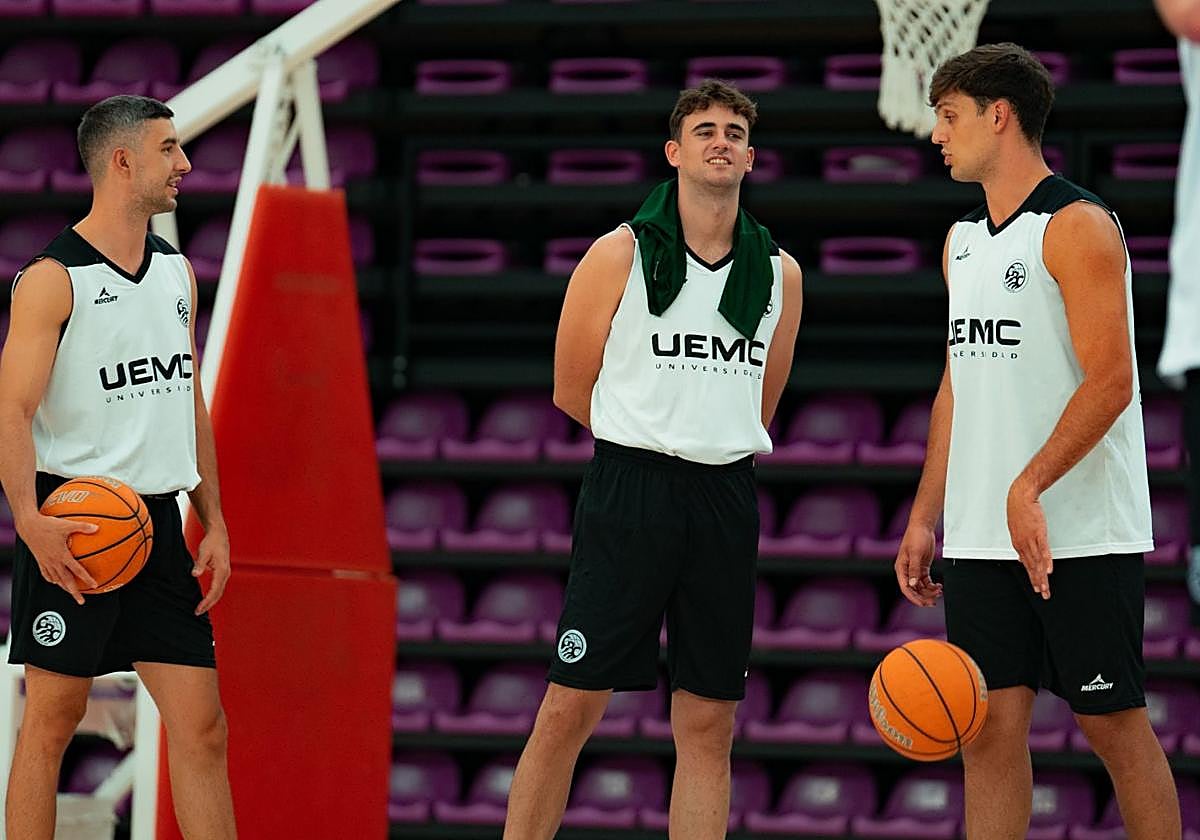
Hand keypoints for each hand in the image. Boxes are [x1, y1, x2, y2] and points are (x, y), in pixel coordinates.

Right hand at [17, 513, 98, 604]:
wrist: (28, 527)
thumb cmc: (48, 525)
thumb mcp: (67, 525)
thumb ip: (83, 527)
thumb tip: (98, 527)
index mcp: (62, 555)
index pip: (76, 570)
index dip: (86, 578)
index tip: (94, 585)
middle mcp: (54, 562)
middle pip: (66, 581)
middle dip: (74, 592)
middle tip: (81, 601)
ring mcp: (45, 563)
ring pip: (56, 580)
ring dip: (64, 588)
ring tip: (71, 593)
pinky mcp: (40, 561)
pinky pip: (46, 575)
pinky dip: (52, 580)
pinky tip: (56, 582)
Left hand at [193, 525, 230, 614]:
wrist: (219, 534)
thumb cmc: (211, 543)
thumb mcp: (203, 552)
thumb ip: (199, 564)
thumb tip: (195, 574)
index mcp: (222, 570)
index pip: (214, 591)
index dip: (206, 601)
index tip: (198, 608)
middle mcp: (226, 574)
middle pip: (218, 594)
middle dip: (208, 604)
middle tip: (197, 612)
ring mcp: (225, 574)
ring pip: (219, 592)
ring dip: (211, 601)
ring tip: (201, 608)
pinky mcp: (223, 573)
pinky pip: (218, 587)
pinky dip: (213, 595)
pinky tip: (206, 599)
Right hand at [895, 523, 941, 606]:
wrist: (922, 527)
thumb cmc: (916, 537)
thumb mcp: (915, 554)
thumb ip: (914, 570)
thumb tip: (912, 584)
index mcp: (901, 568)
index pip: (905, 588)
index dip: (914, 597)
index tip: (923, 604)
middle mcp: (906, 571)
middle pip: (913, 589)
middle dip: (923, 596)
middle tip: (933, 602)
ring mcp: (914, 570)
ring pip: (920, 587)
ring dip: (929, 592)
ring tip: (939, 592)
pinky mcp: (922, 568)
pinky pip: (926, 581)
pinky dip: (932, 585)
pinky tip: (938, 586)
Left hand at [1007, 477, 1051, 599]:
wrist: (1020, 498)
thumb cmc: (1019, 512)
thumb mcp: (1017, 530)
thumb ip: (1021, 544)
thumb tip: (1022, 558)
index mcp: (1018, 544)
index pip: (1027, 565)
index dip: (1033, 577)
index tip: (1037, 587)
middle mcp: (1023, 545)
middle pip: (1032, 567)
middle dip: (1038, 582)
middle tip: (1043, 594)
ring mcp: (1031, 540)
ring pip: (1037, 562)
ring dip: (1042, 576)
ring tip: (1046, 588)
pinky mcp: (1038, 534)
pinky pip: (1044, 550)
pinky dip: (1046, 562)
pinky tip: (1048, 571)